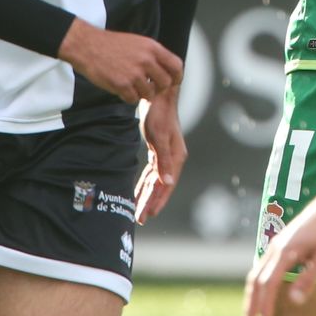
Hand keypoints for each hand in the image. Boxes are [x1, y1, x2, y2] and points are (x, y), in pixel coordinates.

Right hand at [58, 19, 182, 102]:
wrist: (87, 46)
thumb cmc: (111, 44)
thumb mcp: (138, 42)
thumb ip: (153, 54)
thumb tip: (166, 68)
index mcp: (152, 48)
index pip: (176, 66)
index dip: (177, 77)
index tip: (173, 82)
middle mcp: (146, 60)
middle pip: (165, 83)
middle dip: (158, 88)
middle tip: (149, 87)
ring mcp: (134, 73)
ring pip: (150, 94)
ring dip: (142, 94)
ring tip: (131, 86)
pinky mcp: (122, 85)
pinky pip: (133, 99)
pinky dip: (128, 97)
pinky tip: (121, 88)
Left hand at [135, 88, 187, 223]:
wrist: (158, 96)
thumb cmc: (160, 115)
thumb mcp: (160, 137)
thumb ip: (164, 160)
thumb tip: (168, 182)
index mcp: (176, 158)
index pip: (167, 185)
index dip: (158, 201)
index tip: (148, 215)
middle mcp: (173, 159)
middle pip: (161, 186)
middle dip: (151, 202)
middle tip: (140, 218)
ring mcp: (166, 155)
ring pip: (156, 181)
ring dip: (148, 195)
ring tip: (139, 209)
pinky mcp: (158, 150)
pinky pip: (152, 173)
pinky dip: (146, 183)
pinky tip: (140, 190)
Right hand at [243, 186, 315, 315]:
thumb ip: (310, 278)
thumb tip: (295, 301)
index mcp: (286, 251)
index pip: (270, 283)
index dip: (266, 303)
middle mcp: (276, 247)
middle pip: (257, 278)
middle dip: (252, 301)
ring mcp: (277, 244)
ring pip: (257, 271)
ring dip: (253, 292)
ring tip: (252, 311)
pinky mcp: (281, 243)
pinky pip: (263, 265)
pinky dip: (259, 281)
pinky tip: (264, 291)